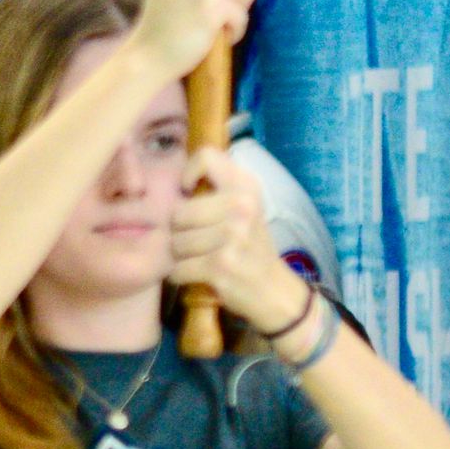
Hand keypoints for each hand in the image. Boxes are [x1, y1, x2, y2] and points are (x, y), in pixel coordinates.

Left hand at [169, 144, 310, 336]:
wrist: (275, 291)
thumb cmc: (250, 247)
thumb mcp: (243, 209)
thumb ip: (216, 189)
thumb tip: (176, 181)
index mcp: (247, 187)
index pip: (206, 157)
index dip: (187, 175)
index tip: (190, 195)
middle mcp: (241, 206)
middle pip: (178, 212)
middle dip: (180, 232)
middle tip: (199, 242)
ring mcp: (232, 236)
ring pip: (175, 242)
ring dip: (181, 257)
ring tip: (202, 259)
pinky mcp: (220, 265)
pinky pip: (177, 269)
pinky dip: (182, 276)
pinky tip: (200, 275)